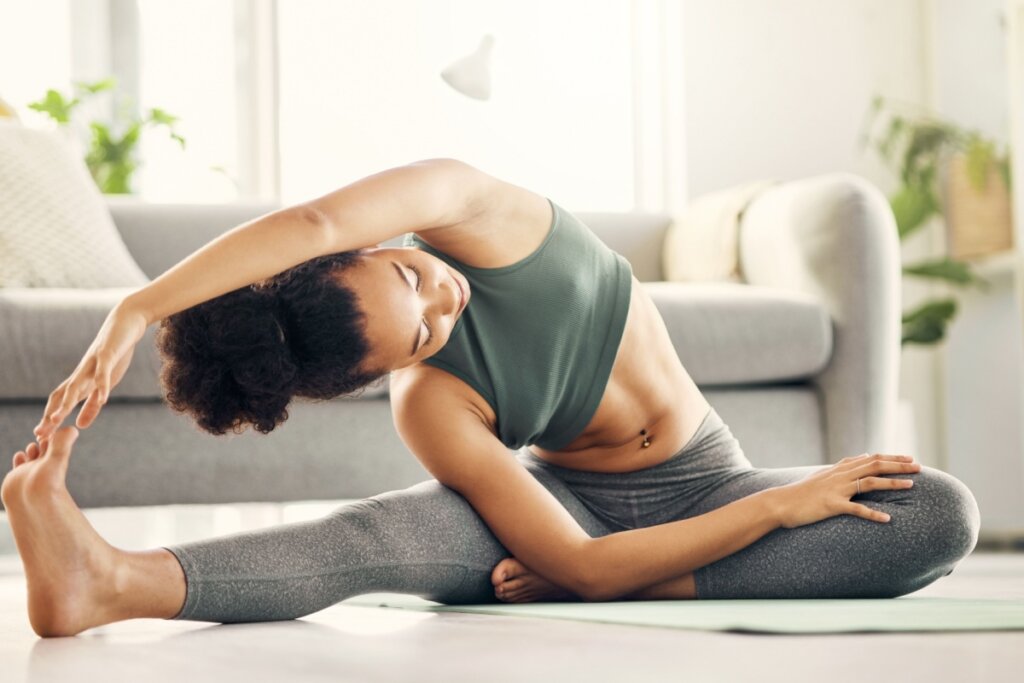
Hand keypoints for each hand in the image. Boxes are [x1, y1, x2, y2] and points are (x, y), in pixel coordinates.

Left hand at [33, 302, 148, 438]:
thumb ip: (92, 404)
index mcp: (81, 381)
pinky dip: (101, 386)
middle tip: (40, 434)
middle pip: (61, 396)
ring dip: (66, 403)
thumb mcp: (106, 382)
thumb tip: (80, 425)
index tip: (40, 437)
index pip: (59, 401)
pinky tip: (103, 400)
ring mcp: (92, 364)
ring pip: (76, 385)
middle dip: (51, 415)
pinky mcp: (107, 355)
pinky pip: (103, 373)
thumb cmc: (116, 353)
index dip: (50, 418)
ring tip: (58, 419)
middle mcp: (81, 373)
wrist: (126, 322)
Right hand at [771, 453, 920, 527]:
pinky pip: (856, 509)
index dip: (891, 457)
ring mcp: (836, 489)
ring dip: (892, 483)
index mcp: (839, 469)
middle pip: (874, 466)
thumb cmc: (801, 493)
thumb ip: (843, 467)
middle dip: (898, 465)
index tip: (909, 457)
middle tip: (919, 467)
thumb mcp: (822, 475)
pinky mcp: (831, 505)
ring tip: (911, 485)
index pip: (871, 458)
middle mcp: (840, 475)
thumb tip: (862, 457)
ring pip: (869, 482)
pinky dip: (872, 514)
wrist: (780, 503)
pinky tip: (887, 519)